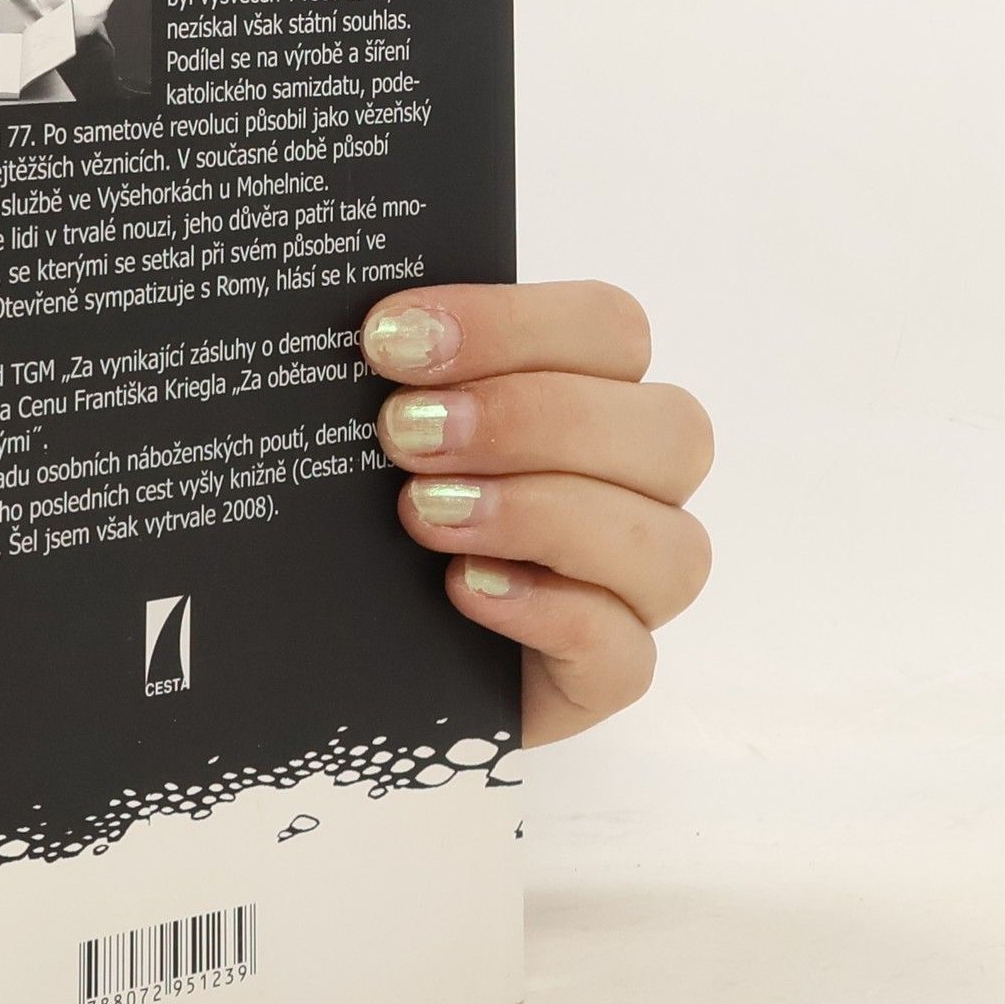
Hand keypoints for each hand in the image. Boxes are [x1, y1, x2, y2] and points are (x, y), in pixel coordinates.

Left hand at [359, 281, 712, 746]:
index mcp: (593, 394)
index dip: (508, 322)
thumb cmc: (369, 521)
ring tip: (426, 513)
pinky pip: (623, 652)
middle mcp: (634, 488)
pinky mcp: (600, 680)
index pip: (608, 329)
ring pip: (669, 544)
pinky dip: (549, 611)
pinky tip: (464, 588)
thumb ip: (394, 380)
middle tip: (404, 432)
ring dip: (543, 513)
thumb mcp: (371, 439)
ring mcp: (630, 591)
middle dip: (528, 418)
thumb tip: (364, 328)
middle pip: (667, 429)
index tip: (390, 338)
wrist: (335, 649)